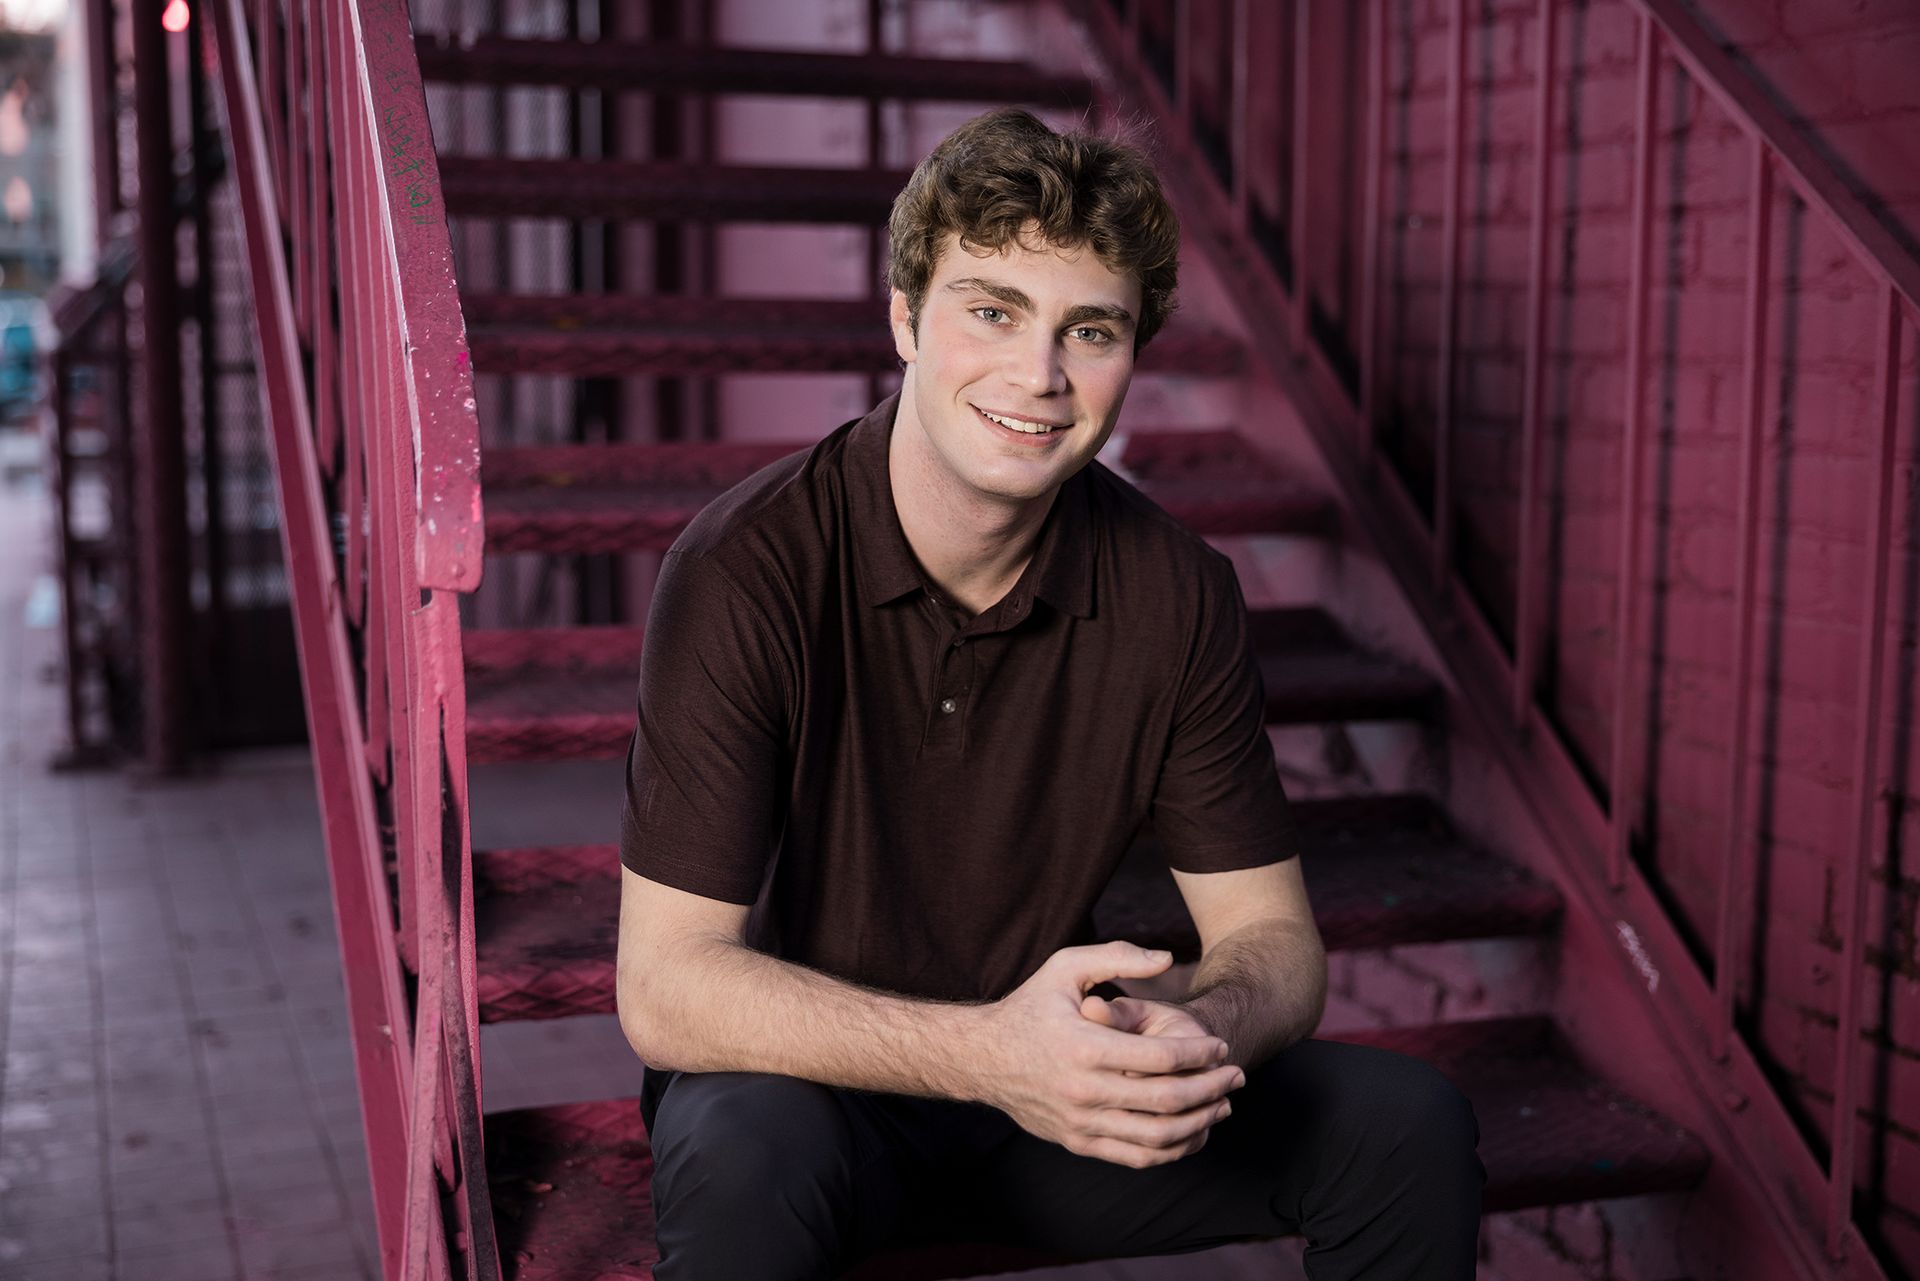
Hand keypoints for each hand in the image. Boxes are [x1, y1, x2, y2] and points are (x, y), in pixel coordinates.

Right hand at [976, 942, 1246, 1168]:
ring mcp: (1080, 1122)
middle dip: (1211, 1088)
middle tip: (1237, 1076)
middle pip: (1166, 1100)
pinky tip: (1193, 1131)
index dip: (1200, 1054)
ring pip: (1157, 1137)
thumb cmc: (1030, 1006)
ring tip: (1222, 1105)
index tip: (1221, 1047)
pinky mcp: (1077, 1142)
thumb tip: (1167, 958)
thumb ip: (1117, 957)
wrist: (982, 1058)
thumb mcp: (1065, 967)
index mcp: (1084, 1047)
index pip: (1161, 1058)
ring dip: (1200, 1122)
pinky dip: (1173, 1149)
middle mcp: (1083, 1090)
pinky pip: (1136, 1156)